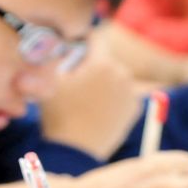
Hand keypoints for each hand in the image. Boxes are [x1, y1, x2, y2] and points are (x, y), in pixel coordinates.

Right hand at [39, 40, 143, 159]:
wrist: (75, 150)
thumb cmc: (59, 113)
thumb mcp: (52, 79)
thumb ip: (60, 55)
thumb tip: (66, 43)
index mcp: (103, 63)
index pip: (95, 38)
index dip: (81, 40)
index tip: (72, 48)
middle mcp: (123, 74)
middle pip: (105, 59)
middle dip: (91, 65)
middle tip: (75, 82)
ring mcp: (131, 92)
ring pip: (114, 77)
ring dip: (103, 81)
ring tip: (86, 99)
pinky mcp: (135, 109)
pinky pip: (122, 94)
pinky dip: (112, 97)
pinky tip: (97, 110)